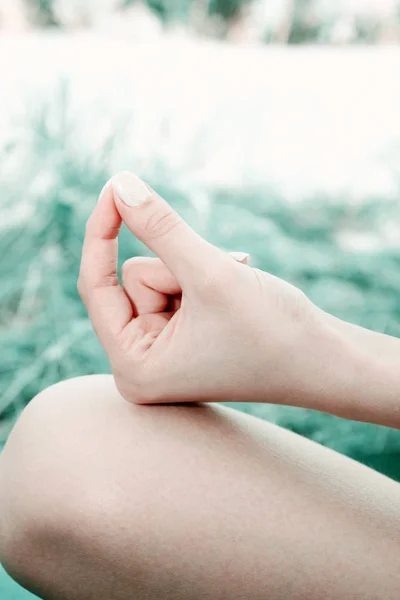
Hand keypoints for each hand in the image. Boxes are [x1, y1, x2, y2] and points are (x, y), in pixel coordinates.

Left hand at [78, 171, 335, 404]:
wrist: (327, 361)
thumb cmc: (273, 330)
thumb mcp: (210, 272)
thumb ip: (160, 226)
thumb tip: (120, 183)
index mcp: (134, 367)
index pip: (95, 286)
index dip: (103, 232)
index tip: (115, 186)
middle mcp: (141, 365)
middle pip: (133, 280)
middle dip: (179, 267)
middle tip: (221, 279)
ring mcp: (162, 353)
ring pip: (157, 276)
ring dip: (196, 269)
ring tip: (234, 286)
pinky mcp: (183, 339)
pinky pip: (176, 284)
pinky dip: (205, 275)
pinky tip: (237, 287)